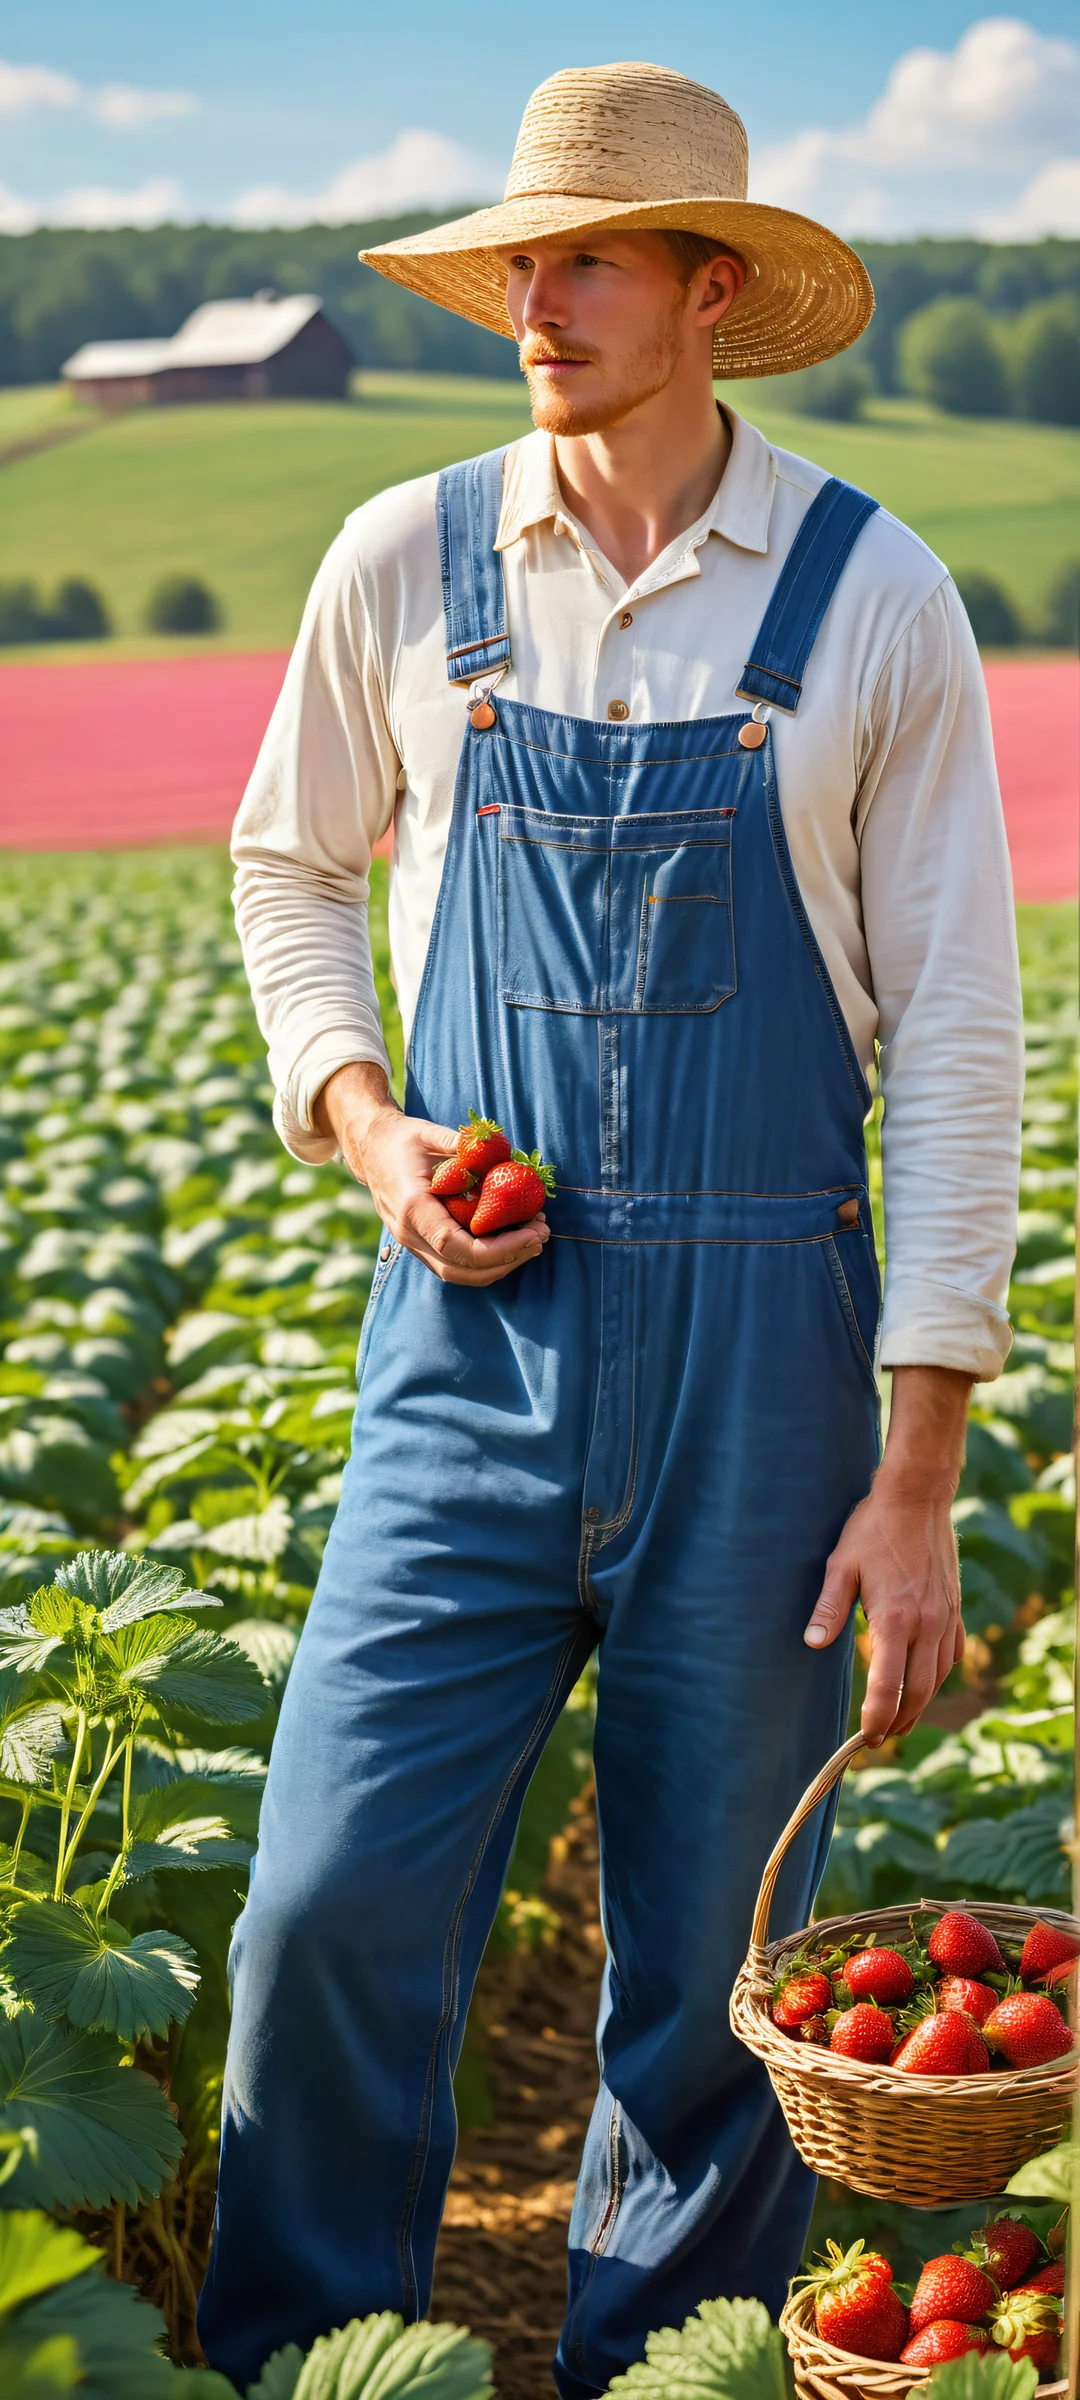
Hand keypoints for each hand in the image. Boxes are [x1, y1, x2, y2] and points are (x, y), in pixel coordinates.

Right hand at [313, 1062, 549, 1286]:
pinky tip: (510, 1242)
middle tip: (541, 1237)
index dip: (498, 1248)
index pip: (455, 1245)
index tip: (531, 1233)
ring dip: (499, 1266)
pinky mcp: (419, 1244)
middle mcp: (408, 1232)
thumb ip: (459, 1142)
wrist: (370, 1150)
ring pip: (458, 1274)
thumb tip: (496, 1147)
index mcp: (411, 1206)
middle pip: (461, 1269)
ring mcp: (411, 1243)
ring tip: (532, 1242)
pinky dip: (485, 1262)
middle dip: (507, 1260)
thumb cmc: (401, 1140)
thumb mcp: (428, 1132)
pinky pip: (454, 1266)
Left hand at [803, 1365, 971, 1744]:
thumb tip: (814, 1643)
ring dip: (921, 1705)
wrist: (918, 1496)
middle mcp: (927, 1624)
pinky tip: (926, 1681)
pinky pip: (953, 1655)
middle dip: (899, 1722)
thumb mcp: (841, 1563)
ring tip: (901, 1722)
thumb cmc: (873, 1528)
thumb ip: (829, 1606)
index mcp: (896, 1618)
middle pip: (919, 1693)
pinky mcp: (956, 1608)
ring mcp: (946, 1617)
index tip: (865, 1738)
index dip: (876, 1717)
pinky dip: (939, 1676)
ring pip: (938, 1678)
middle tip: (879, 1740)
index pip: (888, 1685)